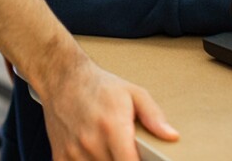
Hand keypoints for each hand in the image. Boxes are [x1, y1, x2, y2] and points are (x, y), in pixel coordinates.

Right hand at [39, 56, 177, 159]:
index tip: (142, 159)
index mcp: (112, 127)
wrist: (62, 79)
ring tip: (109, 148)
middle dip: (124, 159)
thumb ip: (153, 116)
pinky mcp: (60, 157)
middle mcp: (91, 142)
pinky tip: (92, 152)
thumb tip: (171, 135)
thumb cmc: (97, 86)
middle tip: (125, 148)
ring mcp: (74, 152)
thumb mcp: (133, 93)